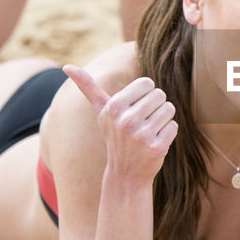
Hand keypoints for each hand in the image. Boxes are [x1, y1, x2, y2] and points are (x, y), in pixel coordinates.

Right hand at [63, 65, 177, 180]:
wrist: (125, 173)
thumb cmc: (115, 135)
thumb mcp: (101, 112)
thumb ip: (87, 87)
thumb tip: (66, 66)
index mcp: (114, 107)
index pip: (147, 83)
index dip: (144, 95)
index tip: (135, 109)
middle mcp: (126, 120)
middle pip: (160, 95)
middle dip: (155, 107)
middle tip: (142, 123)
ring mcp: (142, 135)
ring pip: (169, 109)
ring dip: (163, 119)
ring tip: (148, 131)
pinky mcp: (156, 147)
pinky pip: (173, 126)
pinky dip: (168, 133)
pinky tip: (154, 142)